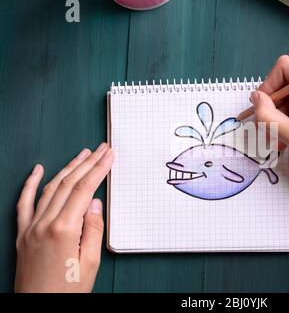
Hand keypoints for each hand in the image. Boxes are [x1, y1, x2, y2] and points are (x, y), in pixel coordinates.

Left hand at [15, 143, 113, 292]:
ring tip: (82, 154)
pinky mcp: (22, 233)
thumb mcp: (90, 263)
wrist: (39, 307)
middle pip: (68, 184)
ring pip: (49, 188)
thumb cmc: (67, 290)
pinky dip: (30, 183)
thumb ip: (93, 229)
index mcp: (63, 229)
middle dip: (87, 163)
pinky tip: (38, 169)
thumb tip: (94, 202)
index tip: (109, 155)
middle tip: (101, 148)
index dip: (98, 169)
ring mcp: (30, 227)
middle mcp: (44, 223)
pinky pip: (24, 203)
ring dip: (67, 168)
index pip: (84, 189)